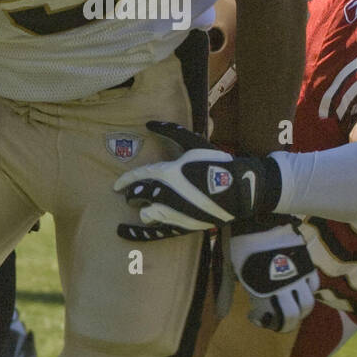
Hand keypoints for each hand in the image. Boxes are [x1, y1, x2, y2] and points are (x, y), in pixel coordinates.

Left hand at [114, 121, 282, 240]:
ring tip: (144, 208)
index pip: (138, 176)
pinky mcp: (181, 226)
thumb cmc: (216, 163)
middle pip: (139, 194)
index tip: (116, 185)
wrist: (239, 189)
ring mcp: (173, 212)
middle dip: (134, 194)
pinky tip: (123, 232)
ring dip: (142, 209)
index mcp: (167, 172)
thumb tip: (149, 122)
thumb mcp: (194, 143)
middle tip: (133, 194)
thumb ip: (171, 132)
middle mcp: (166, 193)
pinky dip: (137, 233)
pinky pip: (155, 232)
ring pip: (146, 213)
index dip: (125, 180)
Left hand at [230, 217, 320, 332]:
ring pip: (308, 302)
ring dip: (299, 308)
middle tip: (275, 318)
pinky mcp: (305, 260)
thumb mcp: (228, 267)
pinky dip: (306, 289)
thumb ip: (226, 291)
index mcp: (263, 290)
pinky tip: (292, 284)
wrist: (255, 212)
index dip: (266, 324)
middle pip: (296, 316)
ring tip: (287, 303)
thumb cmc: (237, 240)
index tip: (253, 316)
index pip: (275, 320)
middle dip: (286, 323)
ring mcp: (297, 272)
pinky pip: (313, 282)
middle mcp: (284, 285)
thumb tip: (219, 314)